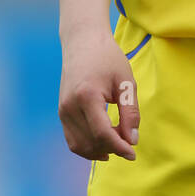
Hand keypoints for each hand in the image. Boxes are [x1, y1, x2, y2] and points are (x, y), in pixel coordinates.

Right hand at [59, 26, 139, 161]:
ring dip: (99, 150)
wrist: (83, 42)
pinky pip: (72, 140)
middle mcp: (70, 106)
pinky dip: (88, 146)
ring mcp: (63, 110)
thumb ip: (130, 112)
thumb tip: (132, 140)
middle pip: (91, 142)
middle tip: (128, 141)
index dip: (119, 147)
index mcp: (87, 96)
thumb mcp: (125, 81)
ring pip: (79, 146)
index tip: (133, 153)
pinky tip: (103, 143)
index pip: (102, 133)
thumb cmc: (107, 58)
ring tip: (117, 141)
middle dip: (112, 148)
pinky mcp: (61, 112)